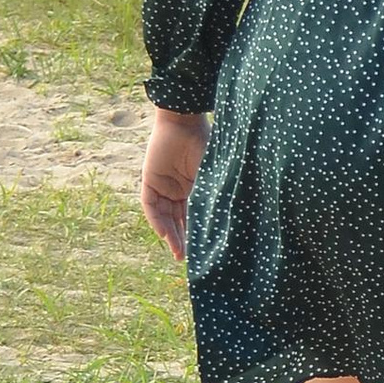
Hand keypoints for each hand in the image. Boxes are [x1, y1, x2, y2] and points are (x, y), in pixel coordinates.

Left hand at [140, 107, 208, 257]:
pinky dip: (157, 220)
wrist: (184, 122)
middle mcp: (177, 188)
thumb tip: (234, 221)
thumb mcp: (214, 175)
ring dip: (170, 235)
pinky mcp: (149, 180)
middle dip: (181, 240)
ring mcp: (162, 185)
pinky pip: (151, 206)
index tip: (202, 252)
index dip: (196, 233)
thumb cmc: (205, 143)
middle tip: (186, 259)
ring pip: (164, 216)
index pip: (193, 215)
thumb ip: (216, 195)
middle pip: (178, 220)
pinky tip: (165, 234)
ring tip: (178, 252)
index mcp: (194, 187)